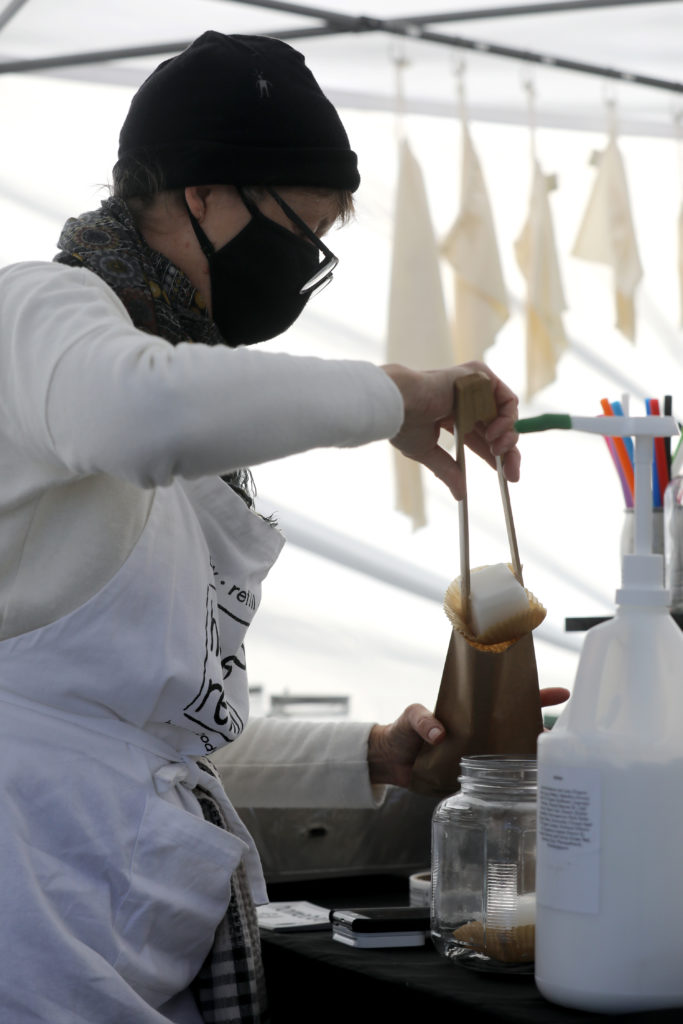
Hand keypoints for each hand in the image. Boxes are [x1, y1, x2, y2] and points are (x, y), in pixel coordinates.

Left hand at [367, 687, 570, 787]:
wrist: (388, 761)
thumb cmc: (402, 732)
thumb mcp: (411, 718)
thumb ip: (422, 720)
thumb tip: (438, 733)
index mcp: (472, 712)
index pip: (507, 699)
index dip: (535, 695)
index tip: (561, 693)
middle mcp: (480, 733)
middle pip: (518, 727)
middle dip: (541, 729)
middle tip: (563, 737)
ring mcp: (478, 755)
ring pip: (512, 754)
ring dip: (531, 758)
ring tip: (552, 765)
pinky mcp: (472, 777)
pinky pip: (498, 779)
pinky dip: (513, 783)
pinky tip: (528, 788)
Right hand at [381, 360, 519, 500]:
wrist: (400, 404)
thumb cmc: (406, 424)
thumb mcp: (428, 452)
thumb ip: (447, 470)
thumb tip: (460, 495)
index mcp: (453, 414)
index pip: (481, 436)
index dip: (494, 455)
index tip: (506, 475)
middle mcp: (466, 399)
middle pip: (497, 427)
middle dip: (508, 452)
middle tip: (511, 473)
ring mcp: (474, 387)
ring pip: (505, 415)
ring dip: (508, 437)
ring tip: (497, 450)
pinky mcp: (480, 376)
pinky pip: (507, 399)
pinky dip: (507, 419)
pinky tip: (495, 433)